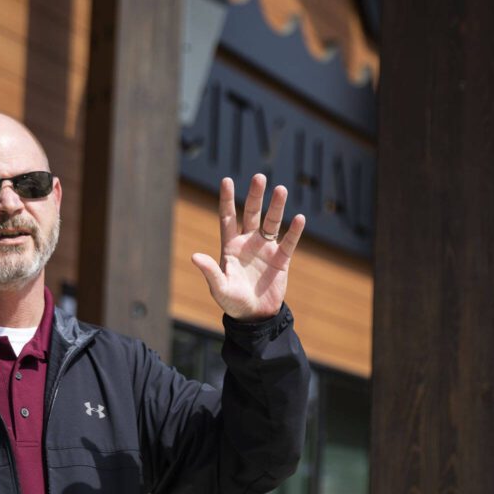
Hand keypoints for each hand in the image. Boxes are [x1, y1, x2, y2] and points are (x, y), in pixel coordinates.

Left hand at [191, 174, 304, 320]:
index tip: (227, 180)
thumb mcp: (219, 287)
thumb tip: (194, 256)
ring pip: (271, 223)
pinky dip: (294, 231)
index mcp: (230, 246)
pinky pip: (289, 242)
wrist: (254, 316)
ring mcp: (265, 249)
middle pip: (252, 214)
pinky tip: (299, 218)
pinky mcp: (281, 259)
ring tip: (281, 190)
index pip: (228, 217)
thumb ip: (210, 271)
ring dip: (276, 207)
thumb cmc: (232, 302)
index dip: (227, 199)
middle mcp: (248, 242)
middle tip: (259, 177)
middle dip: (255, 196)